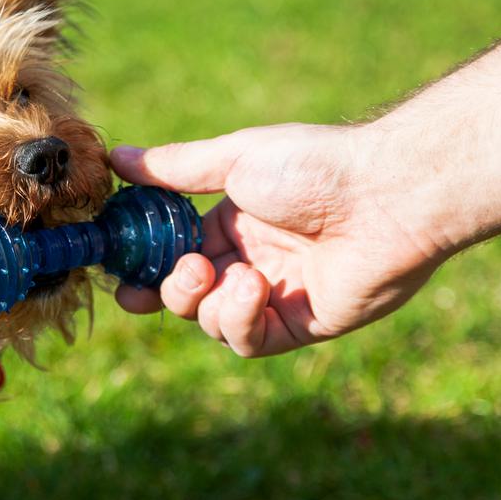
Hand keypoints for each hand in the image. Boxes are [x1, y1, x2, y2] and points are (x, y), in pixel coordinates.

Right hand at [111, 123, 458, 356]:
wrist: (385, 194)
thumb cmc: (313, 166)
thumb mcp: (234, 159)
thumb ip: (174, 169)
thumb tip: (115, 158)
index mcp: (230, 226)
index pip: (172, 257)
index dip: (144, 271)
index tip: (120, 277)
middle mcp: (248, 262)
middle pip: (186, 296)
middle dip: (174, 290)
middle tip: (191, 271)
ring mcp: (273, 296)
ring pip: (213, 323)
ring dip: (211, 304)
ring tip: (237, 273)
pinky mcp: (300, 325)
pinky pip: (250, 341)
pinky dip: (242, 320)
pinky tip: (256, 288)